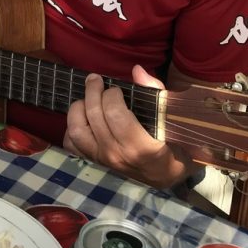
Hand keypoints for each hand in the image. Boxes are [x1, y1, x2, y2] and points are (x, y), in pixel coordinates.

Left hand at [63, 65, 191, 188]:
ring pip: (77, 130)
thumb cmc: (175, 146)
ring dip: (78, 108)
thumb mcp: (175, 122)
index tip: (118, 89)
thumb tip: (137, 71)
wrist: (166, 176)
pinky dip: (72, 127)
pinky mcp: (93, 161)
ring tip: (87, 98)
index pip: (115, 114)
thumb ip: (157, 94)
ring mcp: (103, 160)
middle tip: (96, 80)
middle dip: (93, 91)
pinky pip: (71, 143)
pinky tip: (84, 117)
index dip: (112, 95)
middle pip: (94, 116)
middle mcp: (118, 155)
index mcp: (141, 147)